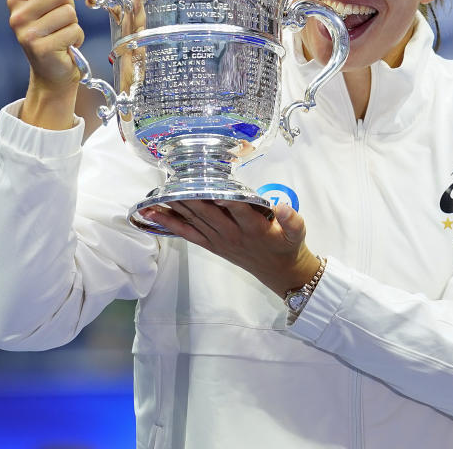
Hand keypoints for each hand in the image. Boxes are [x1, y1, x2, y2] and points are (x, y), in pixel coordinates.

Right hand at [7, 0, 84, 128]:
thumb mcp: (51, 4)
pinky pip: (73, 31)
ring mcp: (26, 33)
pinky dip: (76, 39)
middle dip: (71, 5)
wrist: (52, 71)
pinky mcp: (40, 49)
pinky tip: (66, 47)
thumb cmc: (53, 33)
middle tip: (66, 20)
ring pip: (69, 12)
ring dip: (74, 24)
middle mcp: (17, 15)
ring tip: (63, 35)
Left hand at [142, 200, 319, 297]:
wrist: (280, 272)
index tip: (211, 186)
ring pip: (194, 220)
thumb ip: (292, 219)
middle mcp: (232, 233)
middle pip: (207, 212)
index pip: (237, 208)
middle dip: (189, 196)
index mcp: (253, 227)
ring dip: (175, 206)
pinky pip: (188, 234)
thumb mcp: (298, 232)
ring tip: (156, 193)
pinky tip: (154, 213)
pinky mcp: (212, 245)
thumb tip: (281, 206)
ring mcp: (220, 240)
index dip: (224, 197)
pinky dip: (170, 223)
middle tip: (172, 179)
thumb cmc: (287, 246)